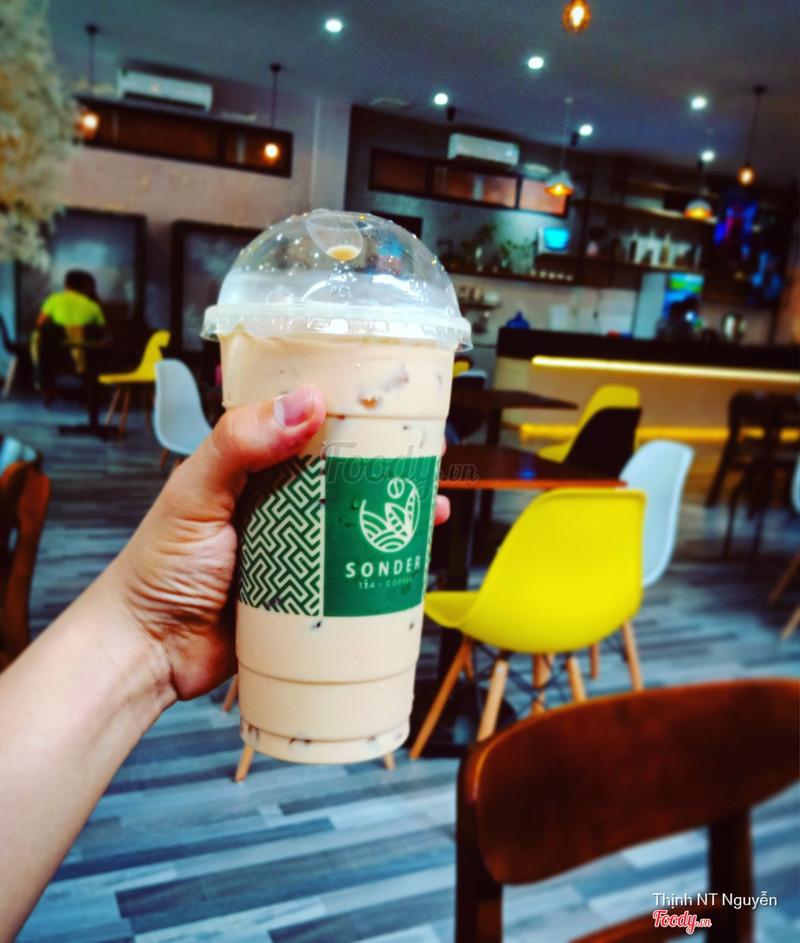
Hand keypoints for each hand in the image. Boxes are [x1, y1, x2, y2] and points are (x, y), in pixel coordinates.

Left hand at [107, 386, 449, 702]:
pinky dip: (383, 566)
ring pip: (354, 523)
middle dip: (384, 465)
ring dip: (393, 515)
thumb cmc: (158, 568)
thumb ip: (240, 444)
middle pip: (341, 475)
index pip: (305, 427)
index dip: (346, 413)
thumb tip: (306, 402)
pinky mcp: (308, 594)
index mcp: (252, 469)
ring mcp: (296, 550)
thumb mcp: (196, 494)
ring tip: (431, 506)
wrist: (150, 653)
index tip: (387, 404)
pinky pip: (351, 574)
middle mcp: (278, 505)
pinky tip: (410, 561)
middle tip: (426, 456)